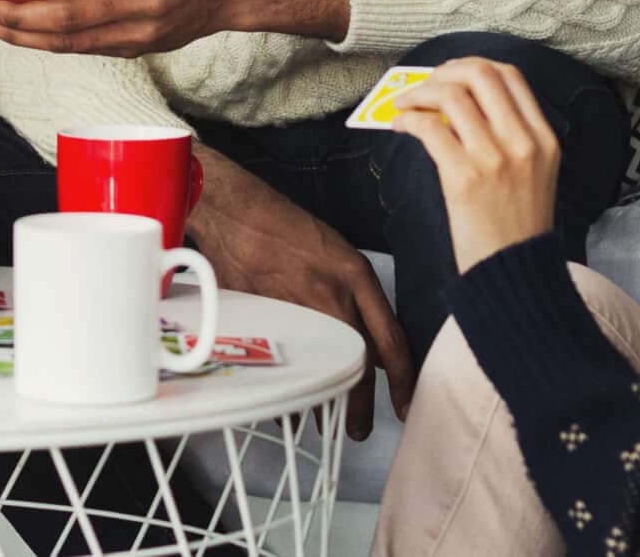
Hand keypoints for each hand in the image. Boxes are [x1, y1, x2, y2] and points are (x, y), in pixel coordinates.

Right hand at [190, 146, 413, 440]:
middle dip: (360, 404)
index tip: (406, 406)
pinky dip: (286, 383)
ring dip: (323, 400)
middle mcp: (331, 293)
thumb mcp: (334, 254)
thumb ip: (355, 299)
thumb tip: (373, 347)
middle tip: (359, 429)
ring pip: (320, 366)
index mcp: (354, 276)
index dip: (403, 378)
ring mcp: (295, 306)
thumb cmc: (284, 227)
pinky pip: (281, 360)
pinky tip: (286, 399)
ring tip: (323, 422)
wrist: (233, 210)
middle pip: (358, 361)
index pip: (391, 338)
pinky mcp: (263, 314)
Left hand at [391, 58, 559, 272]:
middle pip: (480, 75)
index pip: (511, 76)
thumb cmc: (516, 225)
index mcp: (544, 138)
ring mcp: (495, 158)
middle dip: (444, 72)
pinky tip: (399, 126)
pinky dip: (406, 119)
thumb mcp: (534, 173)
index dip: (473, 66)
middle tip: (423, 85)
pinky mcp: (464, 177)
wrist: (514, 272)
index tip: (450, 75)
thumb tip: (460, 102)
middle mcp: (523, 142)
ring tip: (403, 105)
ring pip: (451, 96)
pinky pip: (428, 128)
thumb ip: (511, 135)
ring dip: (418, 94)